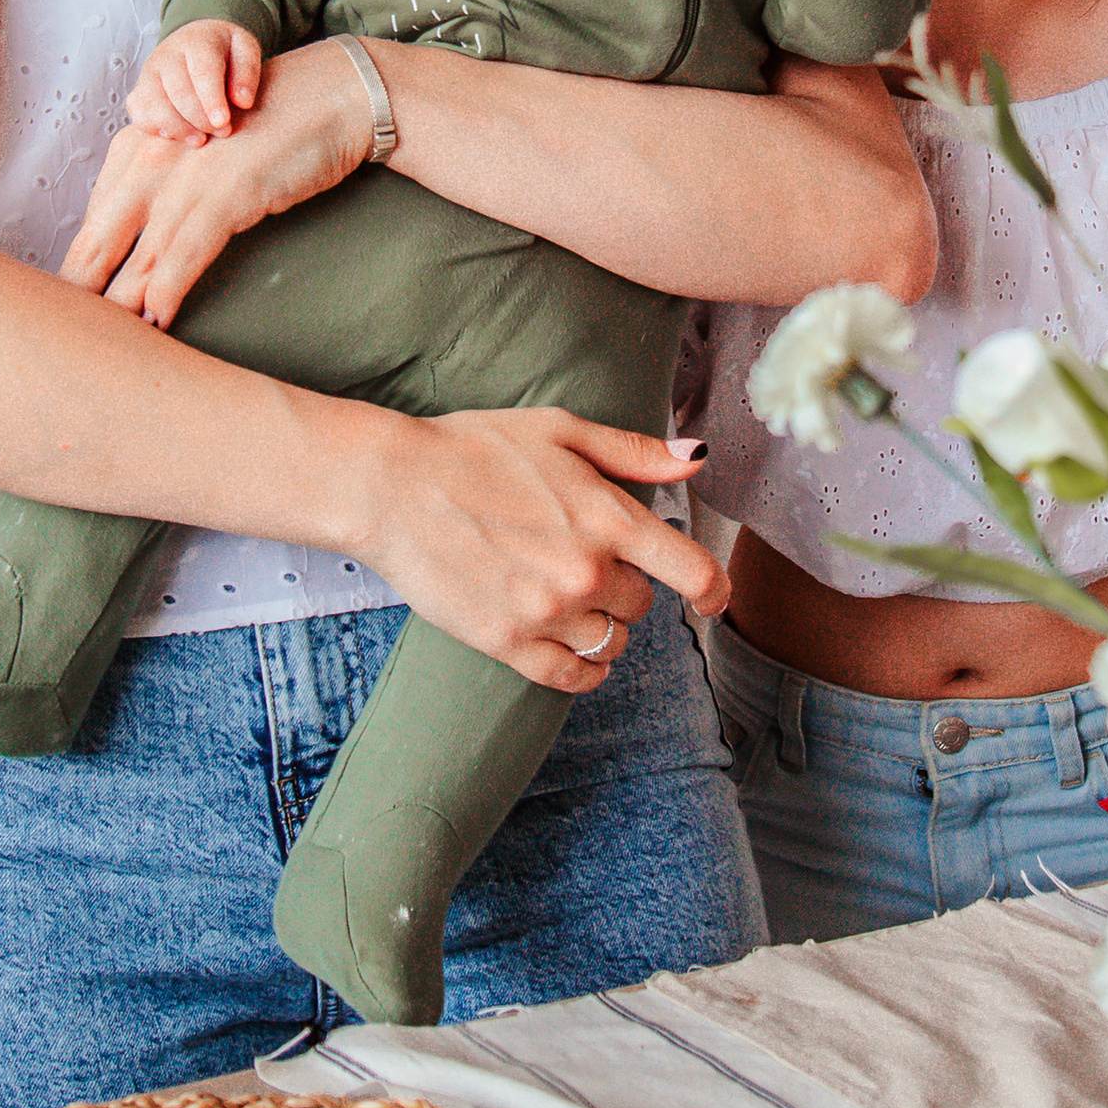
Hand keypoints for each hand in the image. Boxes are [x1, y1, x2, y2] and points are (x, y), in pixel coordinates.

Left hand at [60, 40, 371, 322]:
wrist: (331, 95)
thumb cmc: (269, 128)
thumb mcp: (202, 150)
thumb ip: (166, 183)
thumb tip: (144, 241)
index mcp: (140, 145)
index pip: (93, 218)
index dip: (77, 267)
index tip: (65, 305)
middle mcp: (153, 157)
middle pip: (99, 241)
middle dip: (79, 295)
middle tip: (61, 340)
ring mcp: (187, 176)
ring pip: (139, 255)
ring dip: (121, 307)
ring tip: (105, 349)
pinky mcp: (227, 192)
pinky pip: (186, 253)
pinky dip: (168, 291)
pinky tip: (158, 321)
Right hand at [142, 18, 264, 144]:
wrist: (195, 41)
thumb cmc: (225, 51)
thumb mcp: (245, 50)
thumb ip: (247, 72)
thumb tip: (243, 102)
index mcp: (198, 41)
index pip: (202, 70)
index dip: (211, 100)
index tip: (223, 123)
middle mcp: (168, 54)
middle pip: (178, 91)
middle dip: (200, 118)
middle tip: (222, 132)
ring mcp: (149, 72)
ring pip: (154, 104)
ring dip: (178, 128)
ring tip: (200, 140)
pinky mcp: (139, 90)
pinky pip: (138, 113)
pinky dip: (156, 129)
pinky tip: (178, 135)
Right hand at [362, 411, 724, 692]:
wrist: (393, 487)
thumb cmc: (475, 449)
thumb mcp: (560, 431)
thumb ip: (635, 452)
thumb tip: (697, 460)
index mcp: (608, 518)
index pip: (693, 572)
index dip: (715, 592)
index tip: (713, 601)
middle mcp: (586, 572)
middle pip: (641, 606)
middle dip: (624, 585)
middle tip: (582, 558)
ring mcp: (546, 612)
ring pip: (610, 641)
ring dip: (600, 624)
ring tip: (565, 595)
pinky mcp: (506, 642)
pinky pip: (571, 677)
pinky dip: (583, 669)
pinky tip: (572, 649)